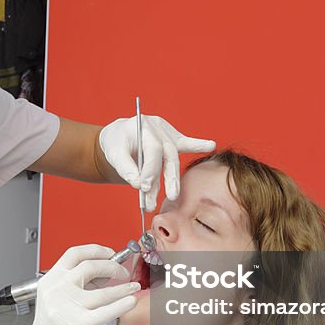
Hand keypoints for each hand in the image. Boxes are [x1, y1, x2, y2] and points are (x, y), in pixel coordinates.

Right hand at [0, 244, 138, 324]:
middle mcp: (56, 289)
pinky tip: (130, 301)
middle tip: (124, 273)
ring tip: (134, 287)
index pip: (75, 254)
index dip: (96, 250)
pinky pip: (104, 311)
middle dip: (113, 267)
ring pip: (102, 291)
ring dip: (124, 287)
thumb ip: (77, 283)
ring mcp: (65, 307)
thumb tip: (105, 270)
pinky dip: (121, 304)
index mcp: (51, 278)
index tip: (111, 253)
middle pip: (90, 267)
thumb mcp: (57, 297)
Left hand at [98, 115, 214, 207]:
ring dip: (173, 178)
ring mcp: (167, 132)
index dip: (150, 170)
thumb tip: (137, 184)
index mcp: (143, 128)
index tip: (144, 188)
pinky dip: (198, 145)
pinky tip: (210, 145)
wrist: (119, 134)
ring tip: (173, 195)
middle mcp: (157, 128)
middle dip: (169, 178)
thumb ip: (125, 168)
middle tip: (170, 197)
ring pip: (174, 157)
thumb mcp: (114, 153)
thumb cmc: (117, 143)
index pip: (152, 151)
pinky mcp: (173, 139)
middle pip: (168, 155)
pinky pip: (186, 143)